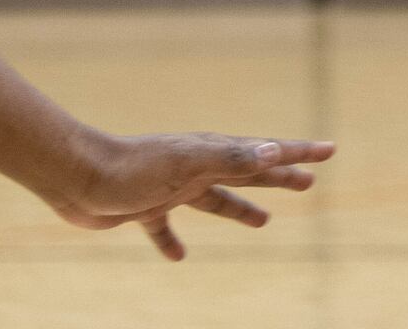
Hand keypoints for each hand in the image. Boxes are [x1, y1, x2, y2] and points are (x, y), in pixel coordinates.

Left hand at [48, 130, 334, 258]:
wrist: (77, 177)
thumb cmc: (132, 167)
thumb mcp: (188, 163)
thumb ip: (231, 157)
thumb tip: (273, 151)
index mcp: (212, 154)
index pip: (265, 152)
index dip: (299, 152)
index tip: (330, 150)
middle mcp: (196, 169)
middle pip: (247, 174)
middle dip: (279, 177)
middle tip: (309, 182)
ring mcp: (170, 189)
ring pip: (215, 202)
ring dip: (240, 210)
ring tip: (263, 222)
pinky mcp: (145, 209)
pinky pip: (166, 229)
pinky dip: (173, 242)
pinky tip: (179, 258)